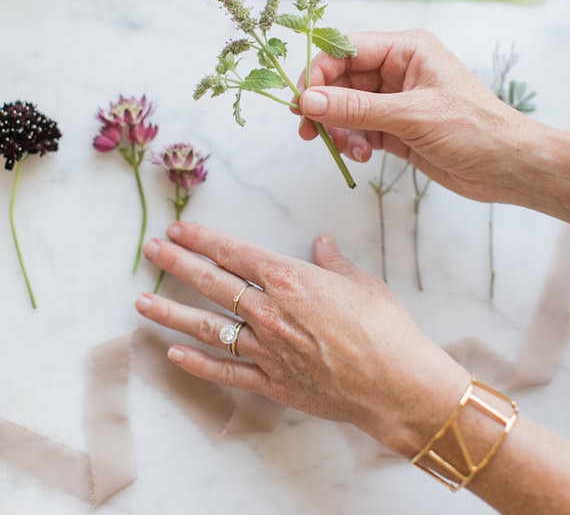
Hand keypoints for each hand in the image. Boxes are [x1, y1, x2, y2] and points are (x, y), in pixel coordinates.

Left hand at [136, 221, 468, 456]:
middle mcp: (270, 311)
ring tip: (141, 302)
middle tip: (151, 250)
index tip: (178, 229)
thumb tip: (320, 243)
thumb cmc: (384, 327)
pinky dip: (198, 363)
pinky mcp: (272, 382)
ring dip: (172, 313)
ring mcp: (266, 349)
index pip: (234, 252)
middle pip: (212, 283)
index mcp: (290, 279)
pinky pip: (226, 371)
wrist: (397, 382)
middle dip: (177, 264)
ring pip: (208, 327)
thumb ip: (332, 261)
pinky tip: (174, 354)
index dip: (202, 239)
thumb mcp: (361, 281)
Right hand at [297, 29, 538, 205]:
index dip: (319, 72)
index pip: (347, 50)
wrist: (508, 168)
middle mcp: (398, 70)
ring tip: (343, 148)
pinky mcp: (395, 128)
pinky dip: (351, 142)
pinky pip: (358, 129)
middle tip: (307, 129)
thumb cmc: (474, 130)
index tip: (301, 100)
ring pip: (345, 108)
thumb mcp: (411, 116)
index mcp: (407, 50)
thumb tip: (309, 102)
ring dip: (337, 128)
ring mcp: (395, 100)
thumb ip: (356, 109)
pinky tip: (360, 155)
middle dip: (323, 105)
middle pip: (341, 80)